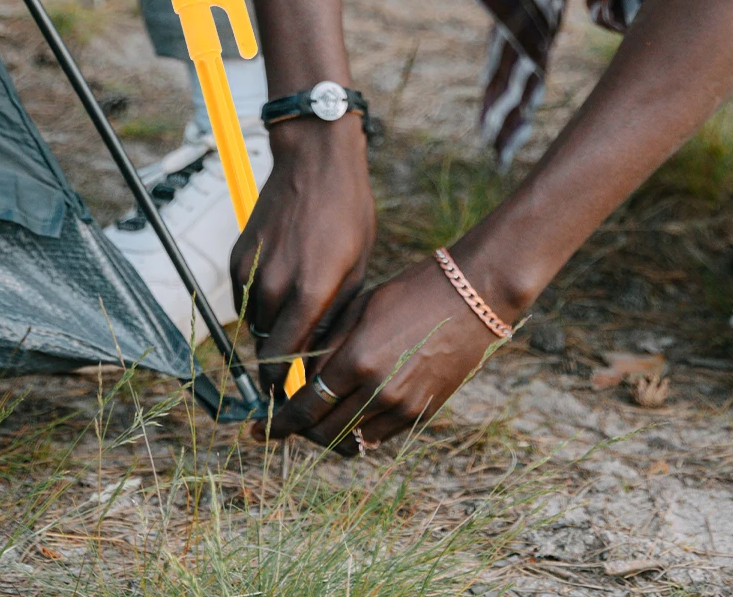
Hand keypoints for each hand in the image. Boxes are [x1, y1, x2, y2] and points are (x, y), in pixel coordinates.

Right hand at [231, 116, 375, 392]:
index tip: (289, 404)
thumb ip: (334, 318)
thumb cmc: (348, 214)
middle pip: (267, 349)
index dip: (285, 390)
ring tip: (295, 326)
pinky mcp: (238, 257)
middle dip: (278, 366)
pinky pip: (246, 298)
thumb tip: (321, 359)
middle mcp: (273, 286)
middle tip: (293, 376)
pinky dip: (260, 304)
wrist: (315, 161)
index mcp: (308, 293)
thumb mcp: (356, 270)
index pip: (285, 362)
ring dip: (270, 333)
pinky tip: (283, 288)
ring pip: (255, 325)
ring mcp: (251, 271)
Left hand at [263, 252, 505, 447]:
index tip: (260, 428)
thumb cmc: (413, 291)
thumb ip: (329, 346)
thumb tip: (301, 373)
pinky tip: (350, 414)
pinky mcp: (422, 413)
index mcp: (358, 360)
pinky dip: (359, 431)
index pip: (305, 406)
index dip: (280, 422)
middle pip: (324, 431)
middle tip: (285, 424)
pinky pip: (379, 435)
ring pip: (351, 441)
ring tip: (316, 420)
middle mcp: (378, 391)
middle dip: (300, 431)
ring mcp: (403, 407)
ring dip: (329, 434)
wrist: (472, 298)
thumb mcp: (361, 309)